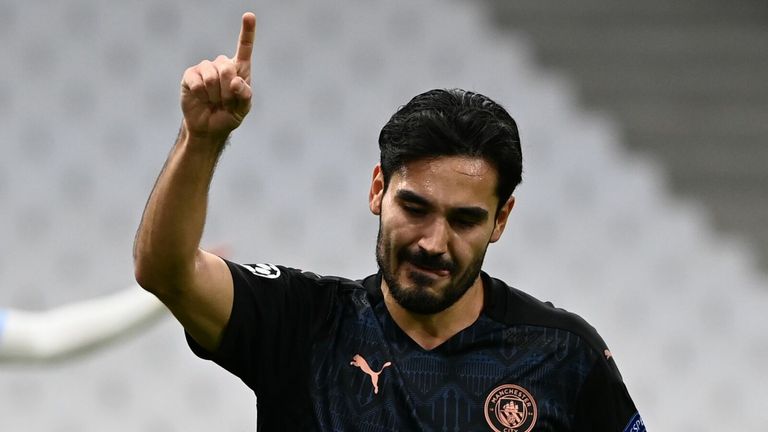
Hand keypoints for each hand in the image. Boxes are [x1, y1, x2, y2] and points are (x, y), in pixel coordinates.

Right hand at [180, 13, 255, 139]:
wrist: (209, 128)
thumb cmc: (229, 115)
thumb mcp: (243, 109)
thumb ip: (245, 95)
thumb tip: (235, 81)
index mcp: (239, 70)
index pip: (244, 47)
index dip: (247, 31)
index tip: (249, 16)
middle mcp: (221, 65)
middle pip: (227, 67)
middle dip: (228, 90)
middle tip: (226, 102)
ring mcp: (204, 69)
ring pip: (211, 76)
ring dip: (215, 94)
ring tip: (214, 102)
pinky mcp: (190, 75)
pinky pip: (196, 81)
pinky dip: (201, 94)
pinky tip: (201, 99)